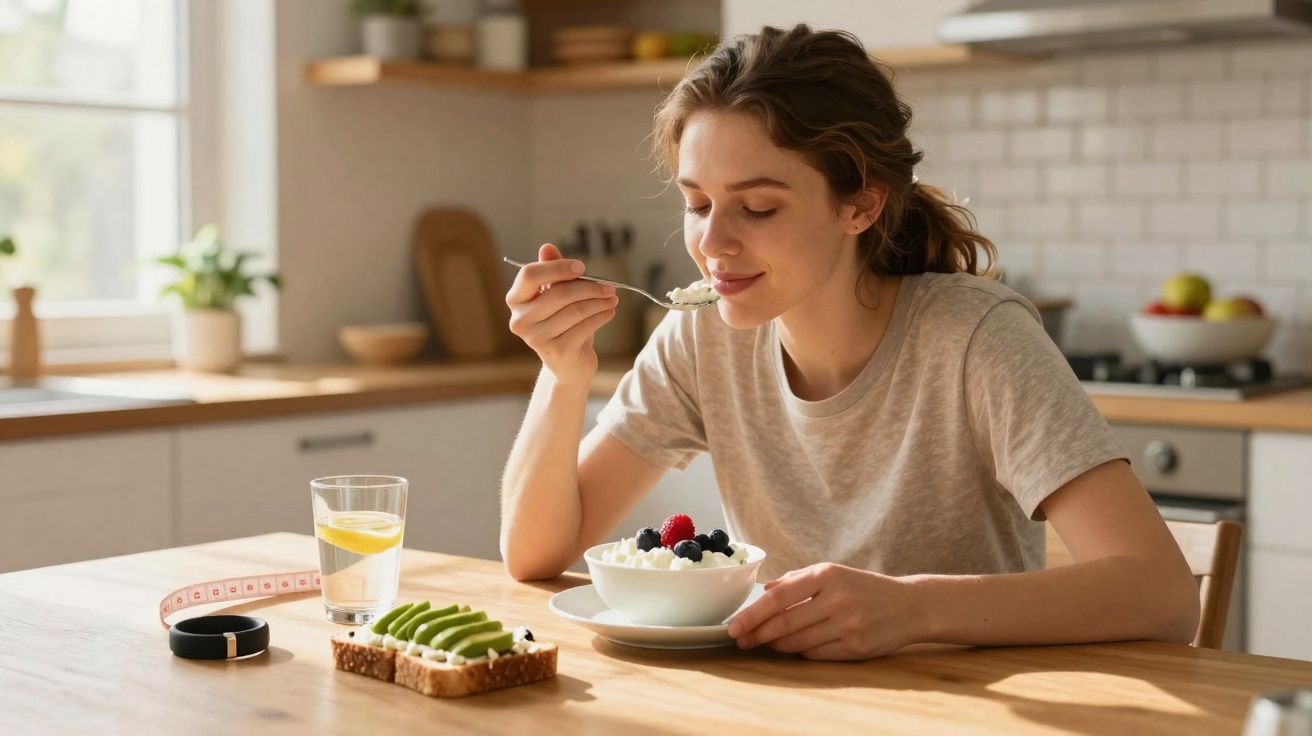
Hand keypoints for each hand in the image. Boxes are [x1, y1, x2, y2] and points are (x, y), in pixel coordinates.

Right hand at [506, 244, 618, 384]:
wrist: (568, 363)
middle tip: (610, 286)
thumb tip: (547, 247)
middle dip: (589, 287)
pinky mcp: (556, 352)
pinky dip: (601, 317)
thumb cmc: (561, 322)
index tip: (582, 267)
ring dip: (599, 302)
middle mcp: (520, 320)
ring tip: (612, 298)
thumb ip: (551, 271)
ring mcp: (536, 339)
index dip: (557, 268)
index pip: (530, 275)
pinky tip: (609, 312)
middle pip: (558, 293)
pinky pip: (584, 327)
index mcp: (515, 299)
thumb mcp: (556, 295)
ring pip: (575, 310)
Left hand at [726, 562, 919, 660]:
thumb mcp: (833, 573)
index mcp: (827, 575)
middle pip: (784, 623)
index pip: (780, 598)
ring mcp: (848, 625)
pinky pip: (816, 654)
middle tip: (740, 640)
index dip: (753, 615)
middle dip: (757, 634)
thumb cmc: (864, 587)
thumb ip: (797, 580)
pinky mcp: (856, 647)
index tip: (734, 626)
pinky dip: (800, 651)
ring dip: (775, 644)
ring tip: (764, 642)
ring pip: (797, 641)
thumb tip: (764, 590)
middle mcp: (837, 599)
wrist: (910, 605)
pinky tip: (793, 647)